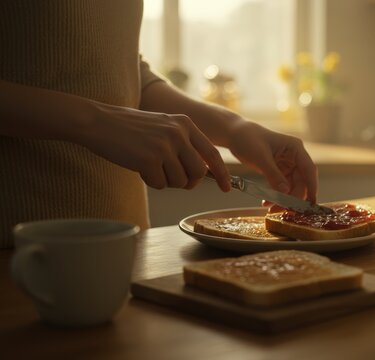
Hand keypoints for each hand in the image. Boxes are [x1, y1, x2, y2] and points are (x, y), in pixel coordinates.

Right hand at [76, 102, 230, 190]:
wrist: (100, 123)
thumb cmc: (131, 128)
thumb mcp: (164, 126)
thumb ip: (184, 143)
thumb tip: (202, 171)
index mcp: (185, 123)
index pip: (212, 153)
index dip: (222, 173)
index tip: (227, 188)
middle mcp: (178, 133)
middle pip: (198, 172)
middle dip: (188, 182)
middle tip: (174, 179)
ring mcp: (164, 145)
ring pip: (179, 181)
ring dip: (166, 181)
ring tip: (151, 167)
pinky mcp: (149, 159)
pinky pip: (160, 184)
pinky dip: (151, 182)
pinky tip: (140, 167)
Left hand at [226, 121, 317, 202]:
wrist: (235, 134)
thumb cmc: (248, 139)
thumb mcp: (260, 158)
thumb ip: (274, 175)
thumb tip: (286, 192)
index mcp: (295, 148)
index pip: (309, 170)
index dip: (312, 187)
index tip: (311, 204)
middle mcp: (294, 156)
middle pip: (301, 181)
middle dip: (293, 197)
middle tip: (283, 210)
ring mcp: (287, 164)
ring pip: (291, 186)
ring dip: (283, 199)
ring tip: (270, 208)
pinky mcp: (279, 170)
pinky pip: (282, 186)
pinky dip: (276, 195)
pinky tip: (266, 202)